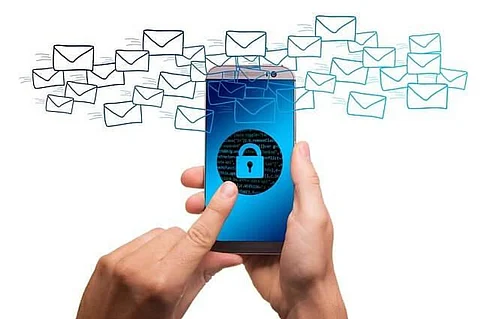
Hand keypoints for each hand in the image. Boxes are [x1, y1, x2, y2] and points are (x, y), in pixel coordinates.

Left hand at [76, 182, 241, 318]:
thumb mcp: (179, 309)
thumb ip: (203, 275)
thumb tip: (228, 256)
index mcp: (163, 284)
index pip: (198, 239)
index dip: (216, 213)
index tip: (227, 193)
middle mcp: (139, 268)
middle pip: (179, 233)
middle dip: (188, 246)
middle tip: (184, 269)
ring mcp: (119, 261)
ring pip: (160, 233)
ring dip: (168, 247)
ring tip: (160, 273)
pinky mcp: (107, 258)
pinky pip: (140, 239)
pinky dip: (149, 249)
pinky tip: (145, 270)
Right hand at [181, 142, 346, 318]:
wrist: (300, 299)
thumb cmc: (314, 261)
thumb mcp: (312, 216)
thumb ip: (305, 182)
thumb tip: (300, 148)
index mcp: (291, 196)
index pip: (265, 167)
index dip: (245, 154)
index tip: (226, 146)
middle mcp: (273, 208)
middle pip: (241, 184)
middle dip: (217, 178)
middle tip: (198, 175)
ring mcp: (258, 225)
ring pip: (229, 205)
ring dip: (210, 200)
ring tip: (194, 201)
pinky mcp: (246, 242)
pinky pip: (225, 229)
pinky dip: (212, 223)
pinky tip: (201, 220)